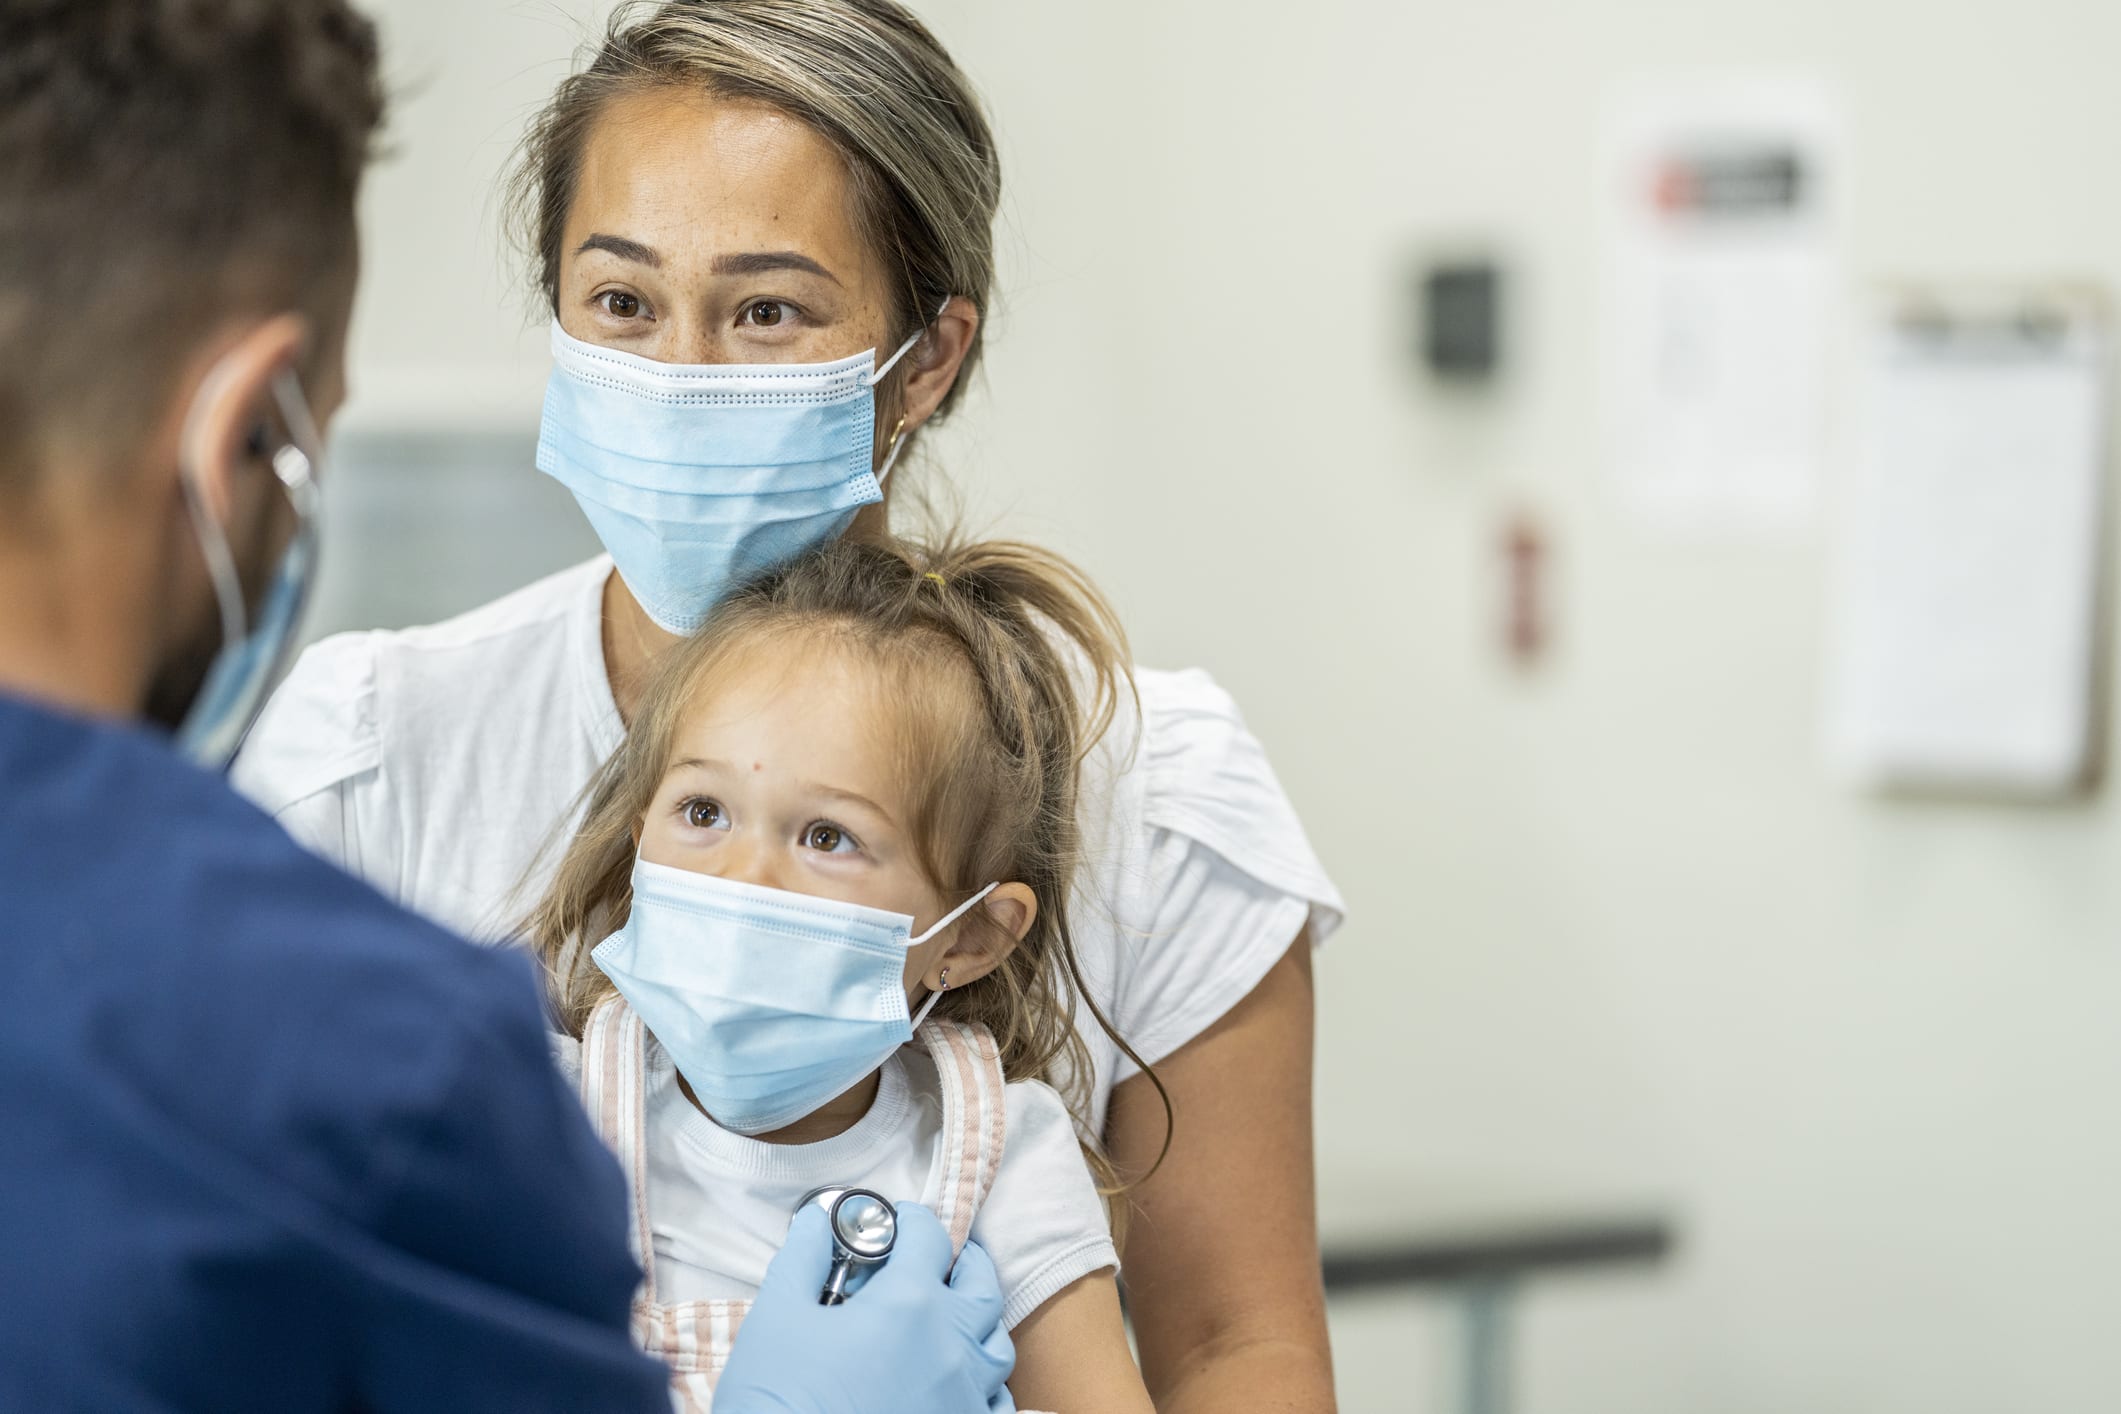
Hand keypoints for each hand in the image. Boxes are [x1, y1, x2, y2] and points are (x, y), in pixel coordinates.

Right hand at [714, 1202, 1016, 1413]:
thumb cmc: (777, 1400)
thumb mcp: (777, 1317)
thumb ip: (802, 1258)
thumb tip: (816, 1221)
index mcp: (910, 1306)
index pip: (929, 1238)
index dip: (912, 1220)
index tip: (898, 1220)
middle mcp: (952, 1349)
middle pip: (982, 1287)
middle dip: (963, 1263)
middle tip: (942, 1258)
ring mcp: (965, 1400)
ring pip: (996, 1347)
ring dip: (979, 1322)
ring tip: (954, 1318)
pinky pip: (996, 1405)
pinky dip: (984, 1385)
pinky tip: (957, 1383)